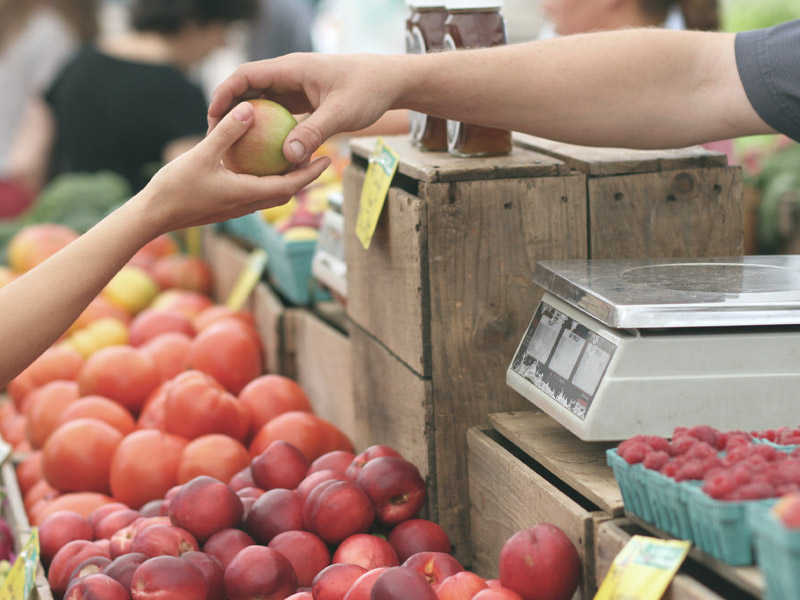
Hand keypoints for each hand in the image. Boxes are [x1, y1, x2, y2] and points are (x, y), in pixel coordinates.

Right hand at [136, 101, 330, 236]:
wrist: (152, 216)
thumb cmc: (175, 188)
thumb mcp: (202, 154)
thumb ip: (227, 133)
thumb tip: (249, 109)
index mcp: (247, 194)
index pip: (290, 186)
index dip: (311, 173)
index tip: (328, 160)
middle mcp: (246, 205)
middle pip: (285, 192)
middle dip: (304, 177)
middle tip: (317, 156)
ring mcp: (235, 208)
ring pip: (269, 194)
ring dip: (284, 179)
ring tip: (292, 158)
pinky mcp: (224, 207)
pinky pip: (252, 192)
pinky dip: (263, 179)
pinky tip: (257, 163)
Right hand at [208, 53, 399, 164]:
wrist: (390, 82)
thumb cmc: (368, 90)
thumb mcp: (341, 114)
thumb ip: (313, 133)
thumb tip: (288, 158)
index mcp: (292, 69)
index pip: (246, 75)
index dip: (225, 94)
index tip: (213, 118)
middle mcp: (290, 75)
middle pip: (248, 89)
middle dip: (230, 111)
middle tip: (216, 138)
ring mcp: (296, 87)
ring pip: (262, 102)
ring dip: (248, 122)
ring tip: (234, 147)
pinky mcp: (304, 100)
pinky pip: (279, 113)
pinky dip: (268, 129)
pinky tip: (264, 152)